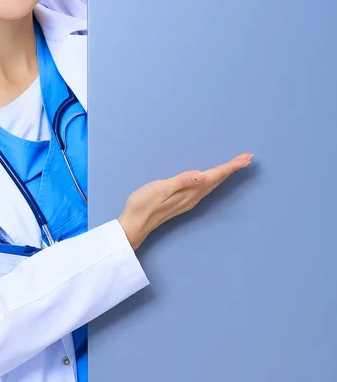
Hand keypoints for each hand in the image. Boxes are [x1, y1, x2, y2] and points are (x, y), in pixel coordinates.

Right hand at [118, 153, 254, 249]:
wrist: (134, 224)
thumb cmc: (143, 204)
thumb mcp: (160, 189)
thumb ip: (180, 181)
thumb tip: (201, 175)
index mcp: (189, 192)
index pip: (214, 176)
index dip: (230, 167)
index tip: (246, 158)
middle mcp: (193, 197)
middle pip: (218, 180)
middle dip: (233, 168)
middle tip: (248, 157)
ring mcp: (188, 200)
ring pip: (213, 184)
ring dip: (226, 173)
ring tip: (237, 164)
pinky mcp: (183, 201)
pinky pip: (205, 187)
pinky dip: (215, 178)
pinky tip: (214, 177)